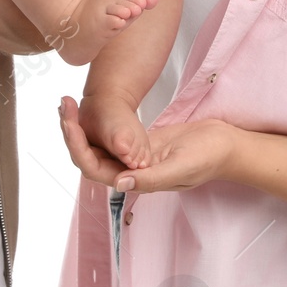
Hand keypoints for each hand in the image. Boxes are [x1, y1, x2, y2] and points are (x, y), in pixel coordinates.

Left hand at [59, 97, 233, 192]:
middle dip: (71, 132)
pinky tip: (86, 107)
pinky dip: (96, 123)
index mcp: (135, 181)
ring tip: (67, 102)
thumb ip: (150, 179)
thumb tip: (118, 183)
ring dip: (80, 126)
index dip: (77, 146)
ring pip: (97, 145)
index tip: (69, 120)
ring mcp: (133, 157)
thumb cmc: (207, 158)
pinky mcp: (139, 143)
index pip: (94, 168)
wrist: (224, 144)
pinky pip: (110, 137)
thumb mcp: (179, 167)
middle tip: (63, 103)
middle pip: (89, 155)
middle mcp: (129, 171)